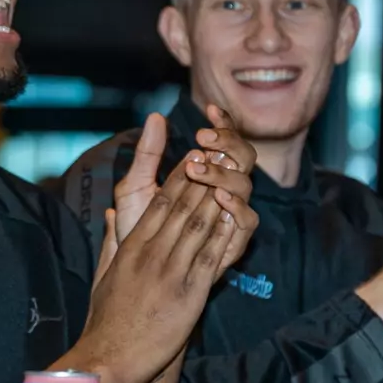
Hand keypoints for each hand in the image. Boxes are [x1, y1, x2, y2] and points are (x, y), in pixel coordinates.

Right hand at [68, 157, 240, 382]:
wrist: (109, 356)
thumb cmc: (105, 320)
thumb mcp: (103, 275)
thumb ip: (111, 242)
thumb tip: (112, 215)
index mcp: (131, 247)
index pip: (160, 202)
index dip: (179, 177)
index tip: (193, 158)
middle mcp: (152, 253)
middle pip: (182, 206)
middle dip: (203, 177)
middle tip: (219, 154)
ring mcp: (172, 271)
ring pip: (199, 224)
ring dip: (217, 196)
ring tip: (231, 174)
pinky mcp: (190, 293)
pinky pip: (211, 255)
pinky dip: (224, 232)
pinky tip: (234, 214)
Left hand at [112, 105, 254, 243]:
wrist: (133, 272)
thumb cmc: (135, 229)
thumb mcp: (135, 187)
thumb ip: (147, 154)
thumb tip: (155, 116)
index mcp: (203, 176)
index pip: (224, 143)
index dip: (224, 124)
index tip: (211, 110)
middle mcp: (221, 192)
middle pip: (243, 158)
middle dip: (228, 142)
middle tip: (203, 137)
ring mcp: (228, 217)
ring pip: (247, 185)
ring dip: (224, 172)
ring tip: (197, 168)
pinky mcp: (231, 244)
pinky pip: (248, 221)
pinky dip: (236, 206)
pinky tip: (218, 196)